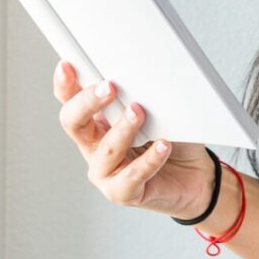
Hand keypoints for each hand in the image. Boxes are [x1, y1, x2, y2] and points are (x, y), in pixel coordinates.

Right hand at [53, 61, 216, 218]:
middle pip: (73, 122)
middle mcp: (93, 146)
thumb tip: (143, 76)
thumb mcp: (154, 110)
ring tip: (140, 112)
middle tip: (110, 87)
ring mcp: (105, 172)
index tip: (67, 66)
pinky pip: (132, 176)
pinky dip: (149, 159)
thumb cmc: (169, 136)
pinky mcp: (122, 192)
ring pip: (105, 149)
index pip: (71, 100)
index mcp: (96, 120)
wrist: (193, 175)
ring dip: (123, 129)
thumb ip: (142, 95)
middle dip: (88, 102)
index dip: (65, 84)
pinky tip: (163, 145)